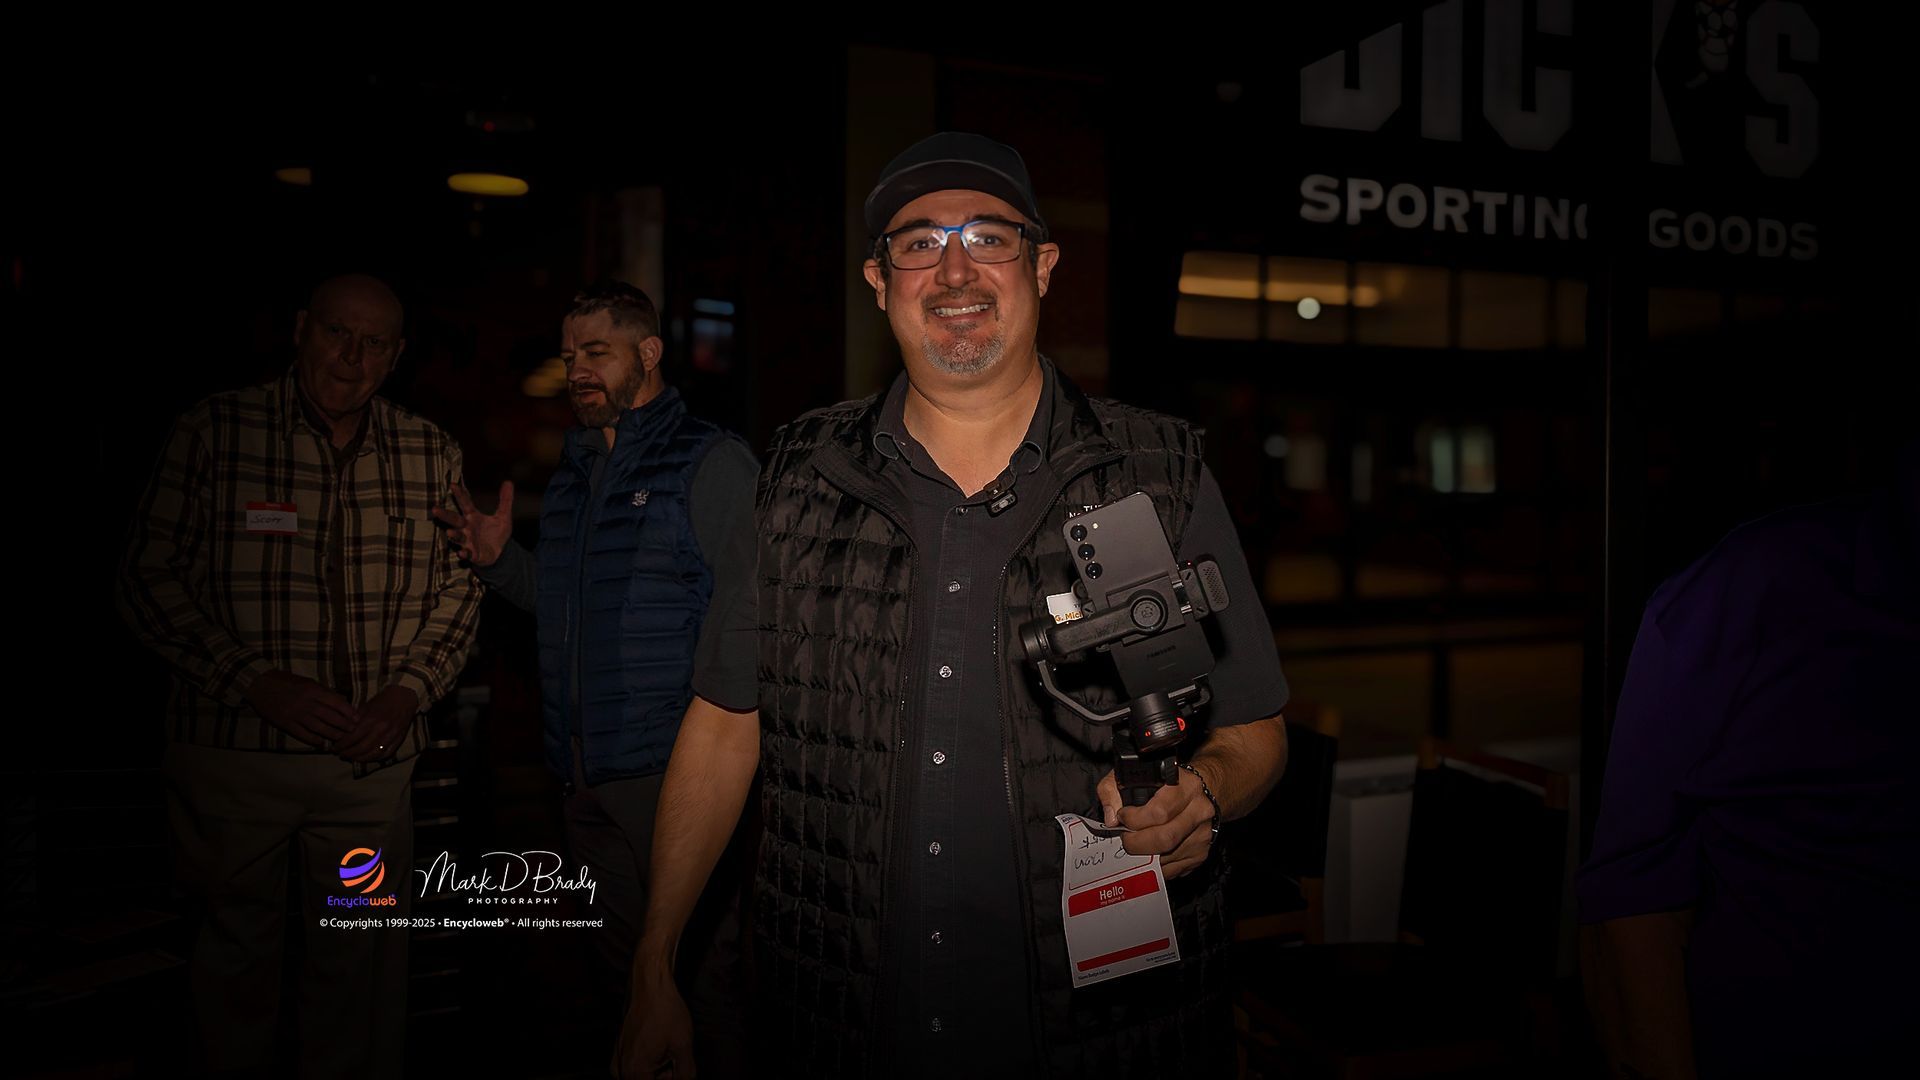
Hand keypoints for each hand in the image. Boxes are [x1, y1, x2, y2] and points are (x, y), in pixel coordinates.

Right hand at [244, 670, 359, 749]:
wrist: (260, 685)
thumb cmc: (286, 681)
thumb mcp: (307, 682)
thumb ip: (323, 692)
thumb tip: (341, 702)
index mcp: (312, 690)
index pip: (336, 703)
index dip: (348, 711)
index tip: (356, 717)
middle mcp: (306, 703)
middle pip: (330, 717)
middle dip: (343, 725)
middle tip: (353, 730)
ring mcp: (295, 715)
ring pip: (318, 728)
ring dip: (332, 734)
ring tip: (341, 738)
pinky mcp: (286, 724)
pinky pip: (303, 734)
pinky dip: (313, 740)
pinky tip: (321, 742)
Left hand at [334, 685, 417, 762]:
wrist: (404, 697)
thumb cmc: (382, 701)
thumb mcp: (365, 706)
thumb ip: (354, 720)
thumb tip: (342, 733)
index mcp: (371, 720)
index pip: (352, 737)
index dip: (342, 745)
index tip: (334, 747)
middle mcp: (381, 729)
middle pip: (362, 748)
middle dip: (349, 753)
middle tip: (340, 754)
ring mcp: (391, 736)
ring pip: (373, 754)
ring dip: (360, 758)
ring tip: (352, 758)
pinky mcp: (399, 739)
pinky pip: (386, 754)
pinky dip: (375, 758)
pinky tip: (367, 758)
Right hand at [431, 481, 514, 566]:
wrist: (500, 553)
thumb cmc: (497, 533)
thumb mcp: (504, 516)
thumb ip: (505, 500)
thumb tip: (508, 482)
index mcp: (473, 516)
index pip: (465, 503)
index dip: (460, 495)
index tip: (453, 485)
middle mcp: (467, 528)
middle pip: (454, 520)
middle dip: (445, 515)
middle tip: (434, 509)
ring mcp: (468, 541)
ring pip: (458, 537)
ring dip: (454, 535)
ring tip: (449, 531)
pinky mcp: (473, 554)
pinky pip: (467, 554)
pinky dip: (464, 554)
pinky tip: (462, 553)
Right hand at [611, 962, 693, 1078]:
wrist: (651, 987)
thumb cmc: (666, 1012)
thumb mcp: (683, 1046)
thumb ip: (685, 1075)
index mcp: (635, 1071)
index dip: (670, 1078)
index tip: (675, 1066)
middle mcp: (621, 1069)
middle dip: (665, 1076)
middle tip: (673, 1055)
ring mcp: (617, 1061)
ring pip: (643, 1077)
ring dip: (658, 1071)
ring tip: (666, 1048)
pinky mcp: (619, 1054)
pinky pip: (636, 1069)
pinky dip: (649, 1064)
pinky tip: (657, 1047)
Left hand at [1096, 763, 1216, 879]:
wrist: (1200, 791)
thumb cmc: (1163, 784)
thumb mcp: (1135, 775)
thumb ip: (1113, 790)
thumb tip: (1110, 819)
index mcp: (1185, 787)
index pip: (1159, 811)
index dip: (1134, 819)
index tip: (1122, 817)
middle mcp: (1199, 810)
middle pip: (1165, 838)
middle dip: (1136, 843)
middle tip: (1125, 838)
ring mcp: (1203, 834)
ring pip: (1167, 857)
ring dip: (1144, 856)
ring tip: (1135, 845)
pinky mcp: (1201, 853)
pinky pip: (1173, 869)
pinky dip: (1155, 866)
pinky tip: (1148, 854)